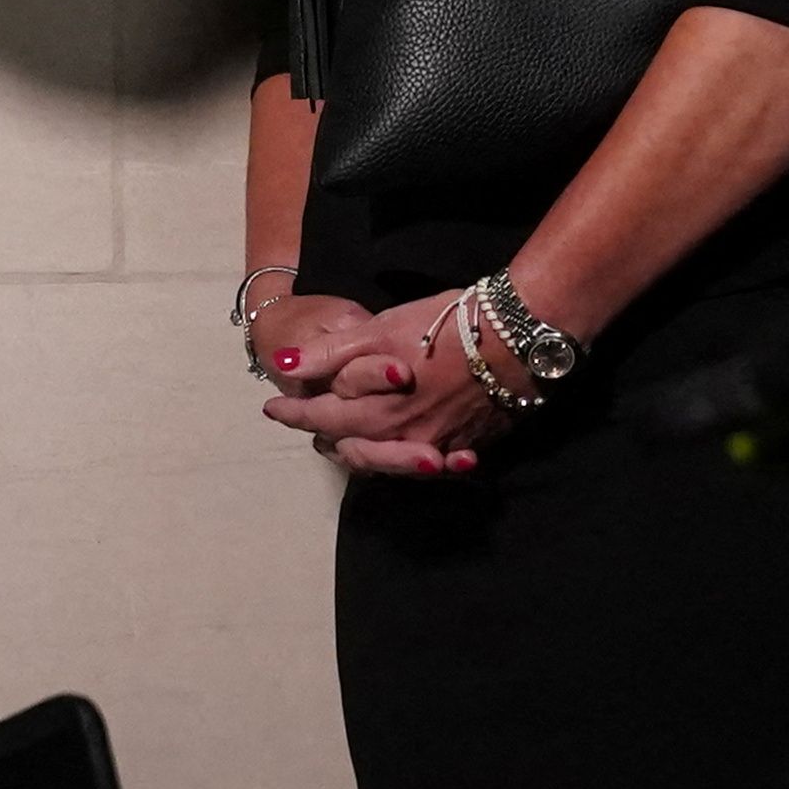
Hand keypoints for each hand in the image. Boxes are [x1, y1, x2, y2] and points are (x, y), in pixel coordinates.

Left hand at [262, 290, 506, 476]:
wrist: (516, 340)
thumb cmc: (445, 326)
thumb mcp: (381, 330)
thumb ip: (331, 354)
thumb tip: (286, 366)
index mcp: (373, 411)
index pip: (319, 417)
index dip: (292, 412)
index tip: (271, 408)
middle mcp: (399, 438)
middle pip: (350, 447)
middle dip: (324, 438)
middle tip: (306, 430)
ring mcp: (435, 446)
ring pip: (386, 460)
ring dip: (362, 453)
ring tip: (346, 445)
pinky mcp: (465, 445)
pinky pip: (426, 461)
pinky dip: (408, 458)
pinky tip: (407, 451)